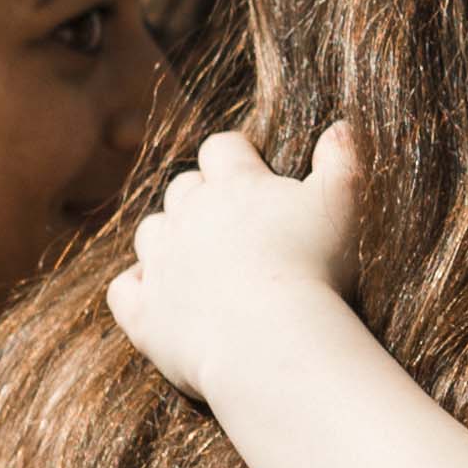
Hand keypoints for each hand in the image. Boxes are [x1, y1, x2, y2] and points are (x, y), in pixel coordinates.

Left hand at [108, 124, 364, 400]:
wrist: (273, 341)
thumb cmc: (317, 269)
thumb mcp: (344, 205)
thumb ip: (342, 160)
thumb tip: (341, 126)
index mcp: (235, 184)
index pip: (222, 147)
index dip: (237, 156)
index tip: (256, 172)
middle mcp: (188, 215)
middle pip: (183, 188)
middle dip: (202, 198)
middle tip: (236, 225)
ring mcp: (161, 263)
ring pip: (151, 233)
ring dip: (170, 239)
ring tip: (200, 261)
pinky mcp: (145, 312)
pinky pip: (124, 290)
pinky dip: (137, 288)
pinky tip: (158, 296)